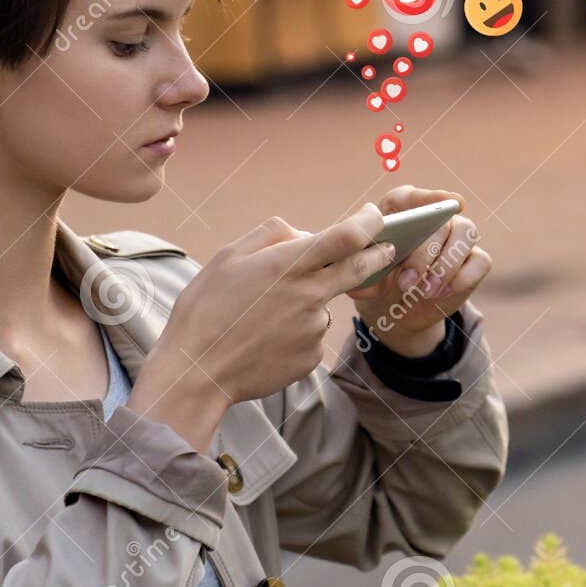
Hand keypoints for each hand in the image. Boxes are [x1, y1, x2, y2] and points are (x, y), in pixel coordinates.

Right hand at [130, 206, 392, 449]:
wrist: (198, 369)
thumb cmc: (206, 308)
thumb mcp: (228, 256)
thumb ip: (272, 236)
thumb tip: (306, 234)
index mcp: (288, 265)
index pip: (347, 237)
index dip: (369, 222)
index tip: (376, 216)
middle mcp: (310, 296)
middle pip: (360, 269)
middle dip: (378, 255)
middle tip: (387, 248)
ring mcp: (314, 329)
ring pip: (323, 305)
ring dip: (307, 302)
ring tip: (263, 317)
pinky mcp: (312, 356)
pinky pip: (312, 335)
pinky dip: (297, 331)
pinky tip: (266, 338)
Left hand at [347, 185, 492, 357]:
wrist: (400, 307)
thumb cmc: (383, 283)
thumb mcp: (367, 279)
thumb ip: (367, 270)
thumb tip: (374, 264)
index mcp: (401, 212)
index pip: (411, 197)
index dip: (426, 197)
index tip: (443, 201)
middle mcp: (434, 218)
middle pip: (440, 220)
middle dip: (424, 253)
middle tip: (406, 281)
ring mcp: (458, 237)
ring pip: (465, 232)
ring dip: (445, 265)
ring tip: (425, 291)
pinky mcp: (474, 259)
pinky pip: (480, 260)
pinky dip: (462, 278)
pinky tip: (441, 293)